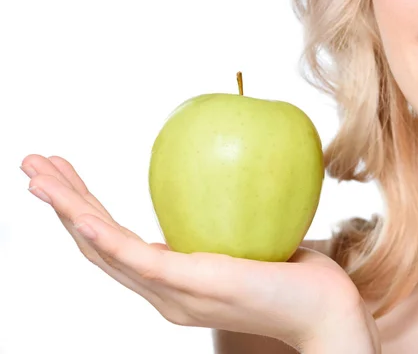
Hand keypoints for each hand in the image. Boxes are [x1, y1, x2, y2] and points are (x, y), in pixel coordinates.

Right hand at [21, 154, 376, 350]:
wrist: (326, 310)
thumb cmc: (296, 273)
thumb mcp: (253, 236)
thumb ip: (228, 216)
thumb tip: (228, 169)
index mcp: (174, 281)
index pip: (118, 243)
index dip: (86, 210)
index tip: (69, 174)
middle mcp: (164, 292)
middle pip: (98, 246)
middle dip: (62, 204)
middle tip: (33, 166)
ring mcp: (173, 293)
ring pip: (104, 250)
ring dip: (67, 211)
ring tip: (37, 176)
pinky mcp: (190, 287)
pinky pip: (136, 259)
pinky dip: (101, 235)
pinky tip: (76, 213)